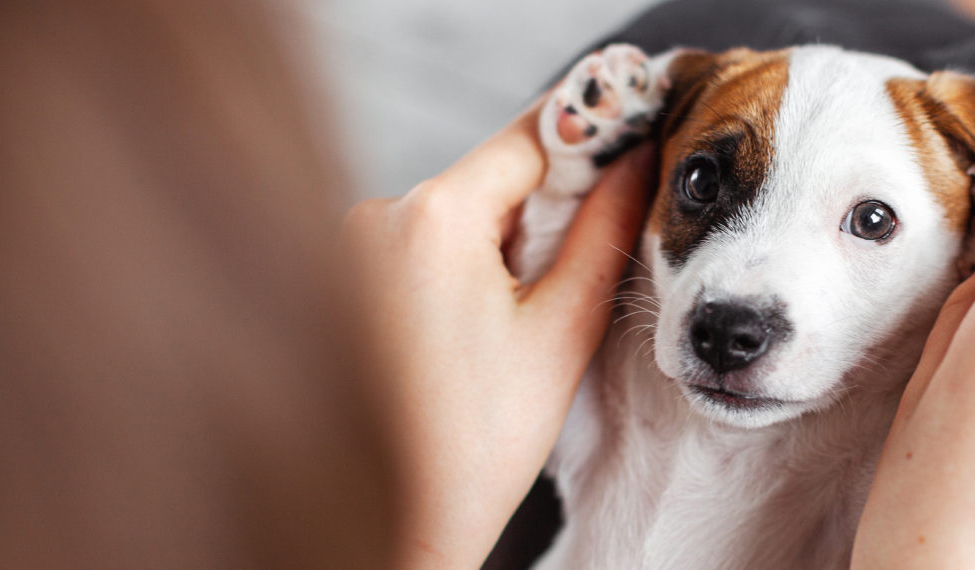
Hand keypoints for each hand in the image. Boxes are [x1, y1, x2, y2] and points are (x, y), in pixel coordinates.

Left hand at [342, 105, 653, 569]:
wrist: (401, 517)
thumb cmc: (476, 440)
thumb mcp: (562, 327)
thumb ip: (604, 230)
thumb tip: (635, 164)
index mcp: (432, 216)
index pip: (528, 136)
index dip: (588, 137)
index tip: (630, 145)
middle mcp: (378, 216)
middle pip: (489, 175)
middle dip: (545, 201)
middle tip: (589, 249)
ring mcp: (349, 246)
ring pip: (455, 212)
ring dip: (501, 237)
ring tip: (526, 310)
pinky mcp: (339, 278)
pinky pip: (419, 244)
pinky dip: (461, 263)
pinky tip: (482, 322)